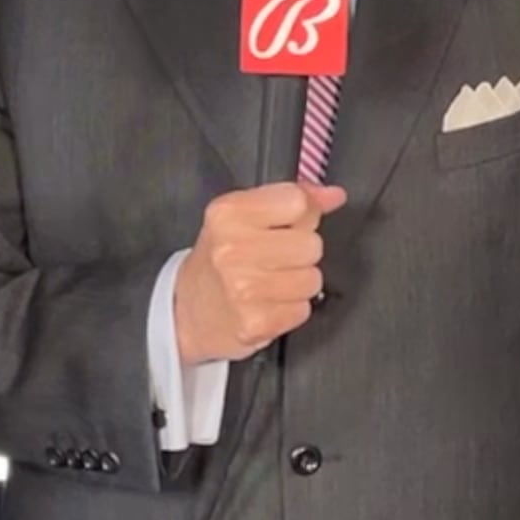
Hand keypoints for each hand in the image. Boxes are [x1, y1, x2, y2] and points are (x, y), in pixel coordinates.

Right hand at [172, 182, 347, 362]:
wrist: (185, 311)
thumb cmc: (219, 259)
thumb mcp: (243, 216)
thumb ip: (291, 199)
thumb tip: (334, 195)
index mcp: (228, 214)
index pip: (297, 202)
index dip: (302, 214)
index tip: (288, 224)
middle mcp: (232, 249)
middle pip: (311, 244)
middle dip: (301, 252)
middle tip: (274, 258)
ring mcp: (243, 289)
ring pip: (312, 279)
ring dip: (298, 283)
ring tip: (271, 283)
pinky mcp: (254, 323)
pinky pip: (303, 310)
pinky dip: (291, 309)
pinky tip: (267, 304)